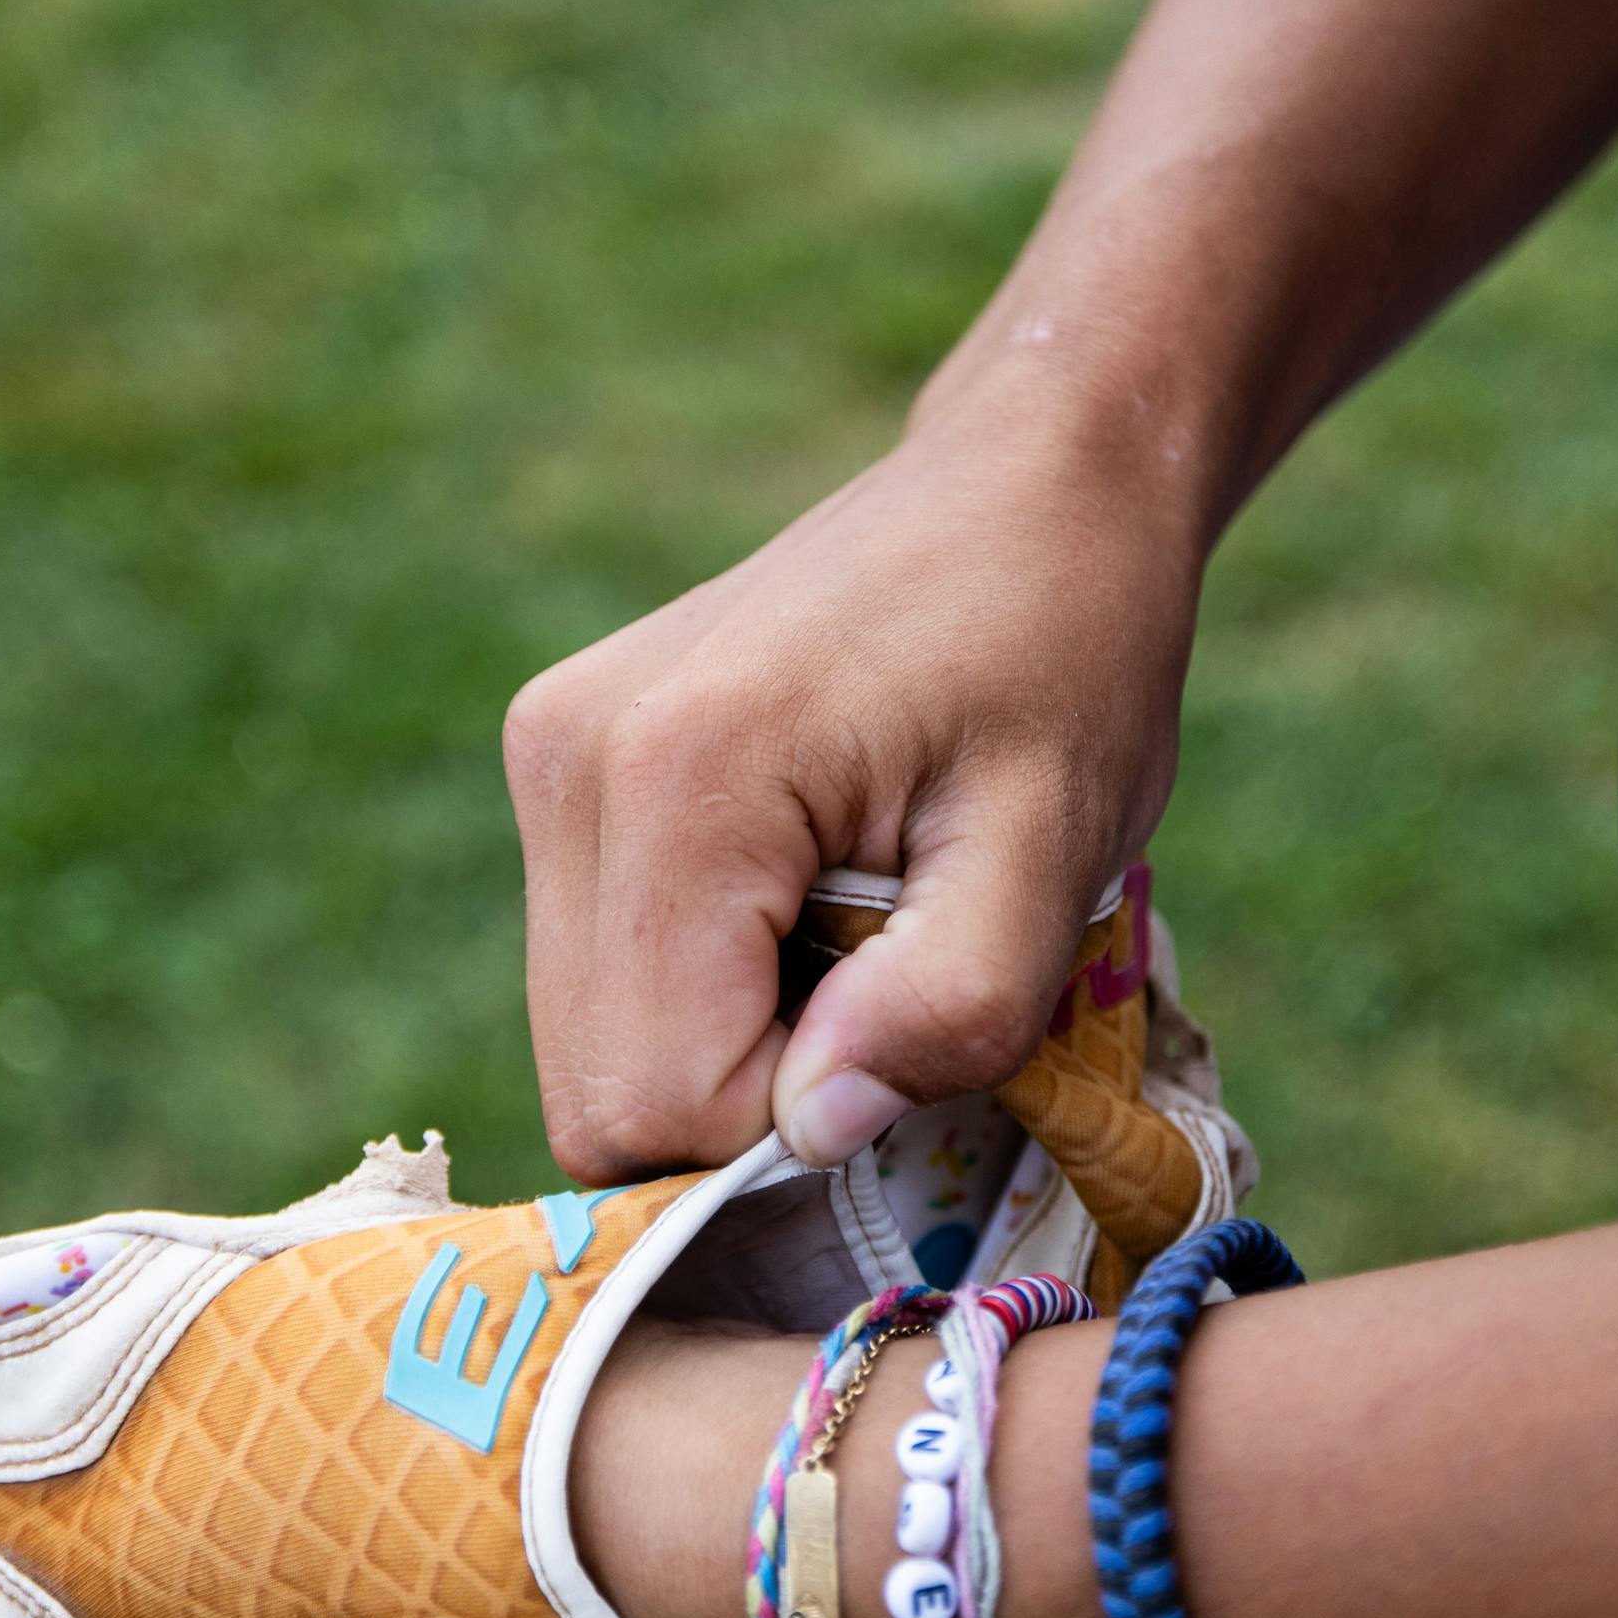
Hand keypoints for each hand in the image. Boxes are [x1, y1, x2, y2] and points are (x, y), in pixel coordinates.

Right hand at [503, 404, 1204, 1179]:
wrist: (1028, 485)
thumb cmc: (1068, 654)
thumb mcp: (1059, 843)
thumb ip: (948, 1004)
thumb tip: (811, 1132)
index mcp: (680, 776)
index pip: (653, 1098)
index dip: (790, 1127)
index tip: (908, 1039)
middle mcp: (570, 761)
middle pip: (596, 1088)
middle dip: (751, 1098)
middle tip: (890, 999)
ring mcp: (549, 755)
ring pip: (591, 1043)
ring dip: (730, 1045)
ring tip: (858, 937)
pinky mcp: (560, 761)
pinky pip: (602, 970)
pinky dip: (705, 987)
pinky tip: (807, 903)